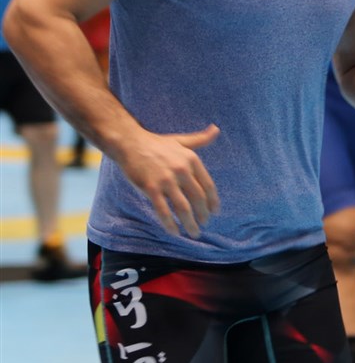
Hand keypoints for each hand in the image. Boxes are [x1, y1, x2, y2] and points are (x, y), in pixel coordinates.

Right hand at [116, 123, 220, 237]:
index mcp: (191, 160)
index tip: (215, 213)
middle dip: (203, 215)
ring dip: (190, 223)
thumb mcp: (181, 141)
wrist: (130, 142)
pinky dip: (170, 224)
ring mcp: (166, 180)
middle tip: (204, 225)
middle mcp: (181, 170)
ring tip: (194, 233)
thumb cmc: (157, 143)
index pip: (208, 185)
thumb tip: (216, 129)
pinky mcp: (150, 188)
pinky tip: (175, 232)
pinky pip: (163, 211)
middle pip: (198, 198)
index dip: (213, 202)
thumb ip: (200, 139)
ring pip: (183, 208)